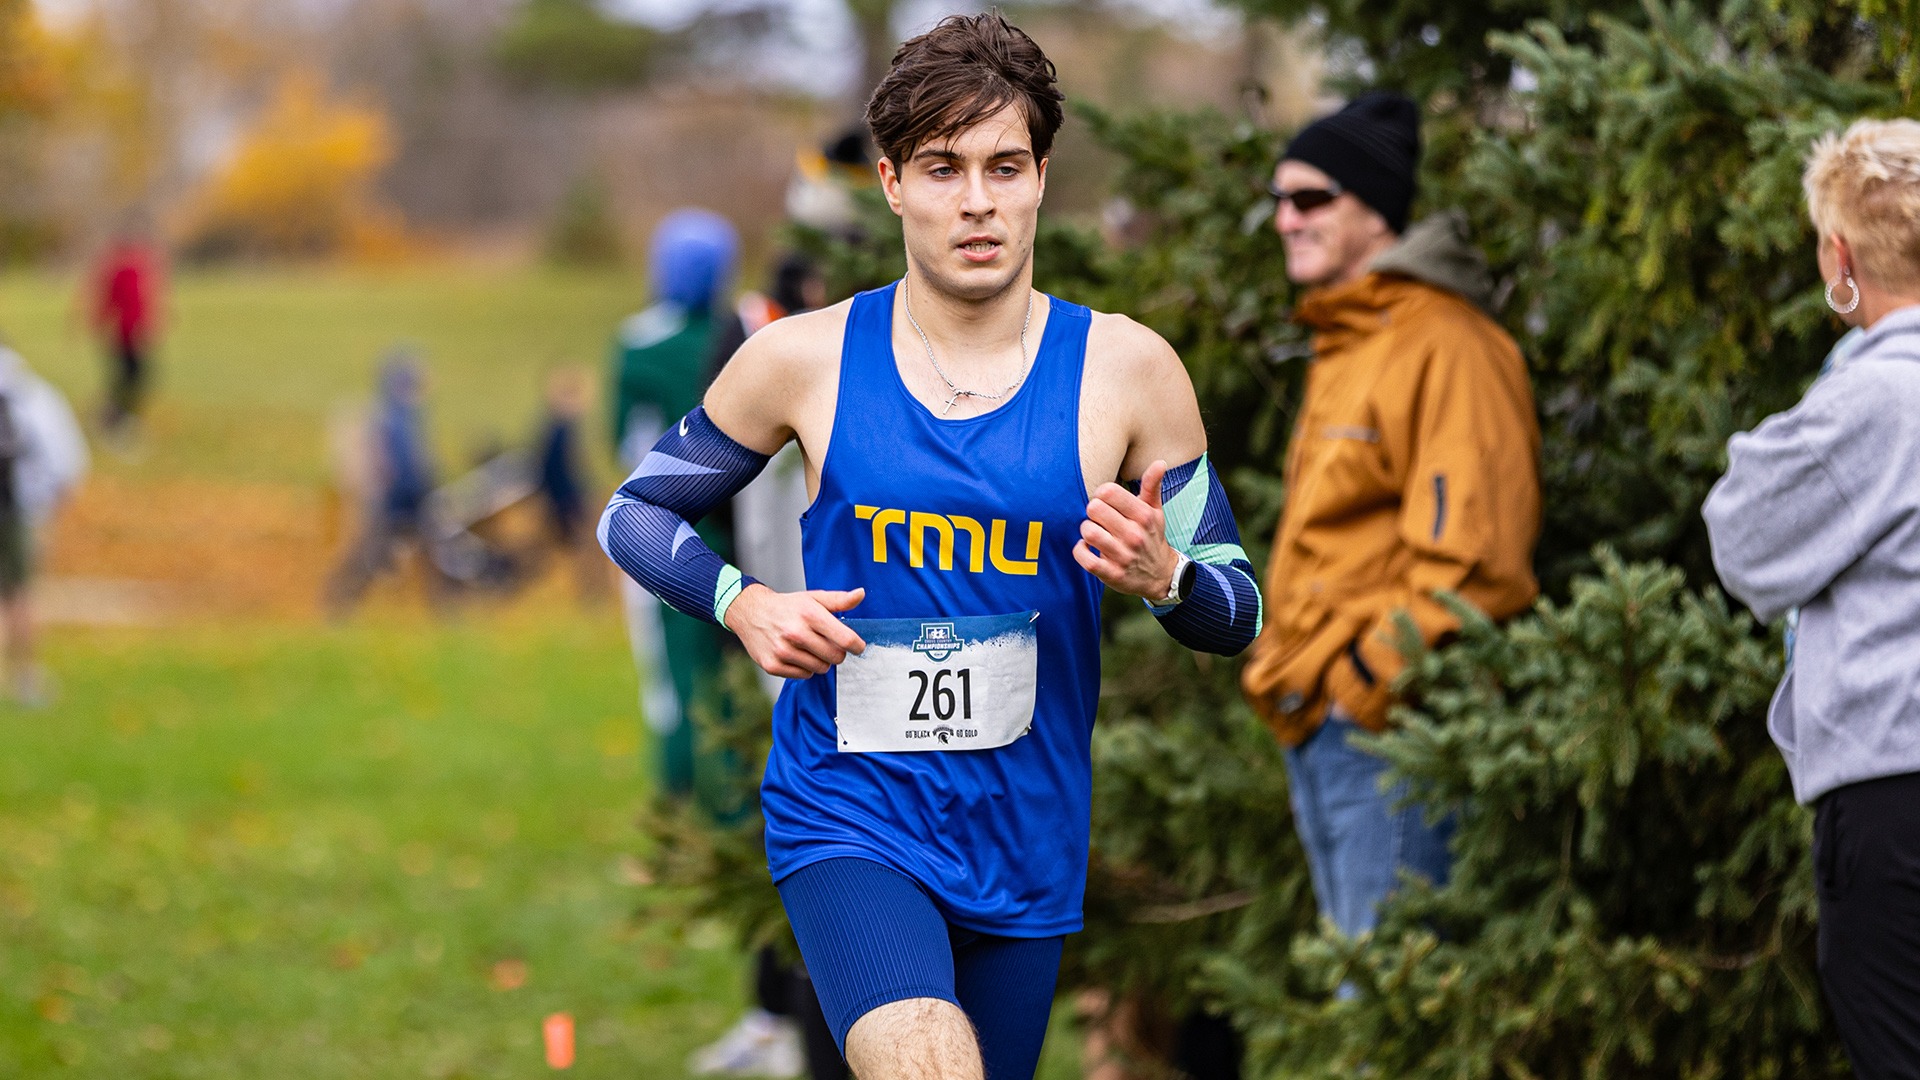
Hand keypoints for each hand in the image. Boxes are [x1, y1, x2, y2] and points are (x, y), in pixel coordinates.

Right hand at [724, 584, 866, 678]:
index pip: (845, 639)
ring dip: (820, 660)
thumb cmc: (787, 606)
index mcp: (809, 614)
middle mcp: (795, 633)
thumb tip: (860, 594)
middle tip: (828, 644)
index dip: (857, 645)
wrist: (750, 612)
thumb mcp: (813, 598)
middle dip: (837, 653)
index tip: (857, 646)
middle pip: (835, 657)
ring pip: (821, 668)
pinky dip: (805, 667)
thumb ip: (839, 600)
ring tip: (809, 647)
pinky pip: (804, 675)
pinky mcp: (773, 665)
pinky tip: (796, 654)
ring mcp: (782, 651)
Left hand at [1073, 460, 1178, 599]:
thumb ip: (1152, 485)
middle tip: (1098, 518)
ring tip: (1093, 532)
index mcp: (1144, 516)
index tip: (1105, 502)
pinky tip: (1086, 548)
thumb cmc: (1152, 536)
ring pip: (1089, 532)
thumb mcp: (1155, 511)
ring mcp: (1123, 556)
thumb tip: (1160, 462)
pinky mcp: (1112, 574)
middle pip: (1094, 509)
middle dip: (1092, 512)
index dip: (1101, 494)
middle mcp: (1135, 535)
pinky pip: (1085, 558)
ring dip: (1086, 530)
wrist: (1160, 575)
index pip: (1109, 491)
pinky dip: (1080, 550)